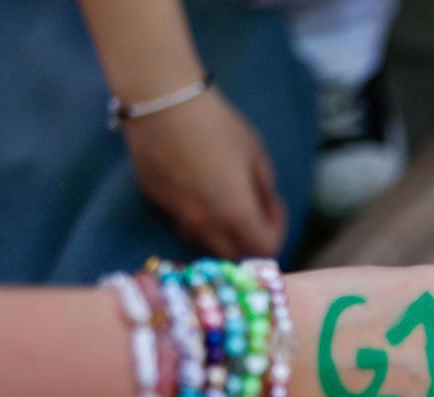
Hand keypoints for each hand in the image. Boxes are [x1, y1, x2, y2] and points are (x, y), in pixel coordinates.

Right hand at [123, 88, 286, 257]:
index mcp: (235, 212)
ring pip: (205, 242)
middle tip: (256, 212)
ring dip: (223, 232)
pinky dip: (198, 216)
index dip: (277, 230)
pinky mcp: (156, 201)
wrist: (161, 103)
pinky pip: (182, 222)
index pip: (264, 248)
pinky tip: (200, 187)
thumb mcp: (255, 154)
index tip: (275, 206)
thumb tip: (266, 207)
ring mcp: (176, 216)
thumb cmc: (216, 125)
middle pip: (234, 255)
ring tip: (227, 200)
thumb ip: (264, 189)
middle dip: (250, 240)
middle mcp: (204, 223)